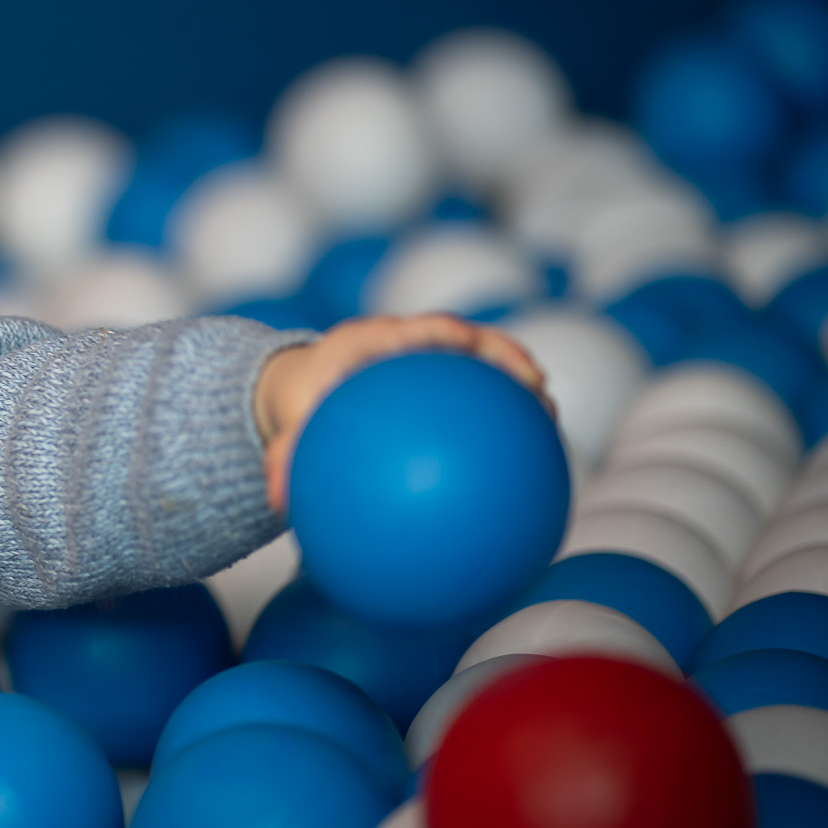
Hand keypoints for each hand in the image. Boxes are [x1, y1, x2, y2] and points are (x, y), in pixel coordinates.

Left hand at [253, 312, 551, 515]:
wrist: (306, 387)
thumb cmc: (301, 401)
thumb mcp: (290, 423)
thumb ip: (284, 457)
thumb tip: (277, 500)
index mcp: (371, 341)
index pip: (418, 326)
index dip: (449, 332)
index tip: (475, 344)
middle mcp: (410, 344)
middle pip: (469, 339)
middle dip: (505, 355)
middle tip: (536, 383)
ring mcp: (433, 361)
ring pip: (485, 362)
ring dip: (518, 382)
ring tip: (549, 414)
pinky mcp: (444, 383)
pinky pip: (478, 393)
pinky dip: (502, 412)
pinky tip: (528, 450)